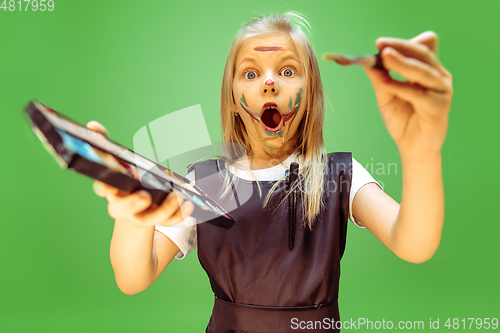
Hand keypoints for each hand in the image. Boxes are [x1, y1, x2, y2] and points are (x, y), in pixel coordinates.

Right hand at [86, 121, 194, 226]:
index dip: (105, 187)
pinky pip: (168, 221)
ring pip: (148, 218)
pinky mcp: (157, 221)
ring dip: (163, 208)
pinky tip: (188, 204)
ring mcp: (140, 216)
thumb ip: (105, 143)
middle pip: (122, 209)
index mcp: (111, 190)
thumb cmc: (127, 182)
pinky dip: (179, 214)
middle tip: (144, 196)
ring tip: (177, 196)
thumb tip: (93, 125)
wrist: (136, 211)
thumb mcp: (117, 162)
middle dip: (132, 204)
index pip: (103, 188)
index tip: (111, 184)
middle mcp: (123, 206)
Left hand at [364, 31, 452, 160]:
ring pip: (422, 71)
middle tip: (381, 45)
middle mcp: (439, 77)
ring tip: (385, 56)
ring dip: (402, 63)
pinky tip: (387, 84)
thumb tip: (367, 62)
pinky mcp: (440, 106)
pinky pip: (418, 94)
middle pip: (422, 54)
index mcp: (428, 70)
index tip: (380, 43)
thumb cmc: (402, 120)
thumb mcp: (386, 96)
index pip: (420, 47)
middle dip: (401, 47)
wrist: (411, 147)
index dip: (402, 43)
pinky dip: (401, 87)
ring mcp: (442, 90)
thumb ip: (380, 79)